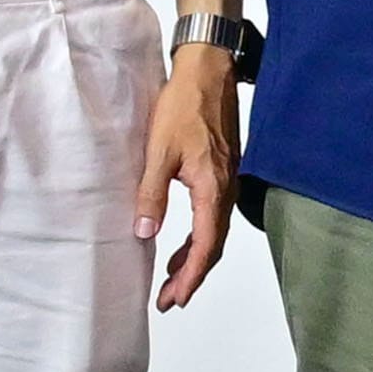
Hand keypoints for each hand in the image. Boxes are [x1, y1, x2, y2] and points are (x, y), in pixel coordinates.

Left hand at [144, 45, 240, 308]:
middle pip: (213, 245)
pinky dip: (198, 236)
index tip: (174, 298)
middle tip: (170, 299)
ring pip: (214, 232)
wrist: (208, 72)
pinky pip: (213, 216)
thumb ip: (152, 193)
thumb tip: (144, 232)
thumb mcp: (159, 151)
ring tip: (172, 279)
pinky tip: (181, 241)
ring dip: (194, 258)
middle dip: (192, 275)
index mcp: (213, 188)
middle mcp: (226, 189)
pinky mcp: (222, 172)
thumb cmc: (183, 105)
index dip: (190, 276)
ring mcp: (227, 181)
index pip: (205, 245)